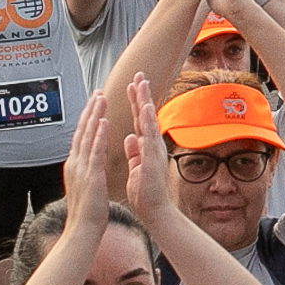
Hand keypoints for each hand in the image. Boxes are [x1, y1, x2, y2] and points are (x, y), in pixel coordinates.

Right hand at [60, 89, 118, 234]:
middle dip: (90, 110)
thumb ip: (85, 172)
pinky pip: (95, 151)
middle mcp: (75, 163)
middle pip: (82, 131)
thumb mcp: (85, 186)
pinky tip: (104, 121)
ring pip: (87, 136)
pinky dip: (99, 135)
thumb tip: (86, 164)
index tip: (94, 102)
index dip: (88, 118)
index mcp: (76, 166)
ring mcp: (81, 168)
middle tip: (97, 91)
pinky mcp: (90, 175)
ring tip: (101, 98)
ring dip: (94, 115)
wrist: (82, 230)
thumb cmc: (87, 212)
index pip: (81, 136)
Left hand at [118, 73, 185, 229]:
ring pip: (149, 119)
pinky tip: (146, 107)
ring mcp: (154, 149)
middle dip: (141, 93)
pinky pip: (150, 135)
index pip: (138, 119)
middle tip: (139, 74)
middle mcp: (151, 144)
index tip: (131, 85)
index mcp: (144, 147)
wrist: (154, 210)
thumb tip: (129, 137)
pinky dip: (148, 120)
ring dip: (145, 100)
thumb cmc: (145, 193)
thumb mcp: (136, 168)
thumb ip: (134, 152)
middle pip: (145, 114)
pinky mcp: (153, 156)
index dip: (135, 102)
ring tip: (142, 82)